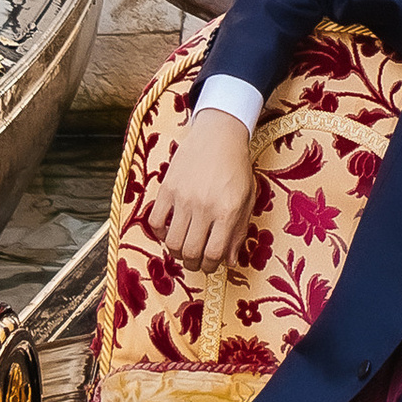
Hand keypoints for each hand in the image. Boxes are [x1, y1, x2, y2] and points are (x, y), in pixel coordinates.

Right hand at [148, 107, 253, 268]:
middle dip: (193, 264)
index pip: (215, 253)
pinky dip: (160, 233)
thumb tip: (230, 261)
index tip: (211, 265)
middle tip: (196, 261)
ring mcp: (183, 198)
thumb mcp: (247, 199)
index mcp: (227, 211)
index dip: (211, 266)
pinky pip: (155, 221)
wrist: (219, 135)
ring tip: (183, 248)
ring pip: (172, 242)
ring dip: (176, 253)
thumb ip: (239, 231)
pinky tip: (169, 231)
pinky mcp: (167, 188)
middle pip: (191, 252)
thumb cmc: (236, 168)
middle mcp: (204, 207)